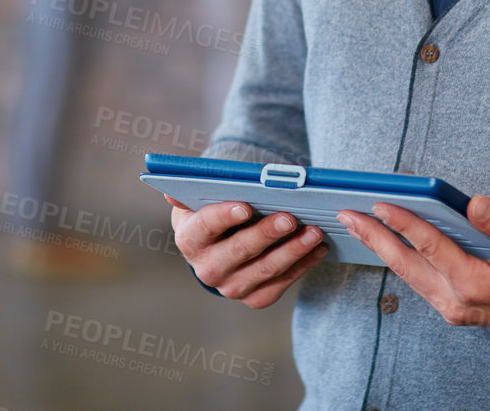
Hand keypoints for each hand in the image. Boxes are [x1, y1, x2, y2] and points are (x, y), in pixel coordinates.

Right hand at [166, 195, 327, 308]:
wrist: (221, 246)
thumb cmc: (215, 211)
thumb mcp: (202, 197)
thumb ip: (193, 190)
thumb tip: (170, 192)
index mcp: (190, 238)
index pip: (205, 226)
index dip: (224, 216)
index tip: (245, 205)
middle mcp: (207, 269)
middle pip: (239, 251)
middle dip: (266, 233)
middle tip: (290, 217)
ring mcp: (231, 287)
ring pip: (265, 270)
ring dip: (292, 251)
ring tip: (314, 231)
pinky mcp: (255, 298)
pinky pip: (281, 284)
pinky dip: (303, 266)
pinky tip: (319, 249)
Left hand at [338, 195, 489, 341]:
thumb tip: (472, 203)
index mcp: (476, 283)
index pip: (430, 246)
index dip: (402, 222)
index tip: (379, 203)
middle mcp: (458, 301)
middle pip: (406, 264)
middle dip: (374, 237)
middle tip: (346, 215)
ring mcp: (454, 309)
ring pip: (409, 275)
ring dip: (382, 248)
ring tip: (358, 224)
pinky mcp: (455, 308)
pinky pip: (419, 281)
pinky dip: (401, 260)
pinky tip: (389, 242)